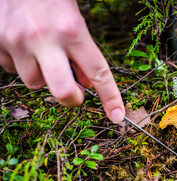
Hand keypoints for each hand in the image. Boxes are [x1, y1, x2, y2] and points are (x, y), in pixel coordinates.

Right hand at [0, 0, 123, 122]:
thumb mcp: (75, 21)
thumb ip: (82, 53)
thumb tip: (85, 84)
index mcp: (72, 30)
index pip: (98, 72)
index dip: (110, 97)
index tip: (117, 115)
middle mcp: (45, 38)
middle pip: (62, 92)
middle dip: (71, 99)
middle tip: (74, 93)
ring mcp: (17, 42)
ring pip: (35, 84)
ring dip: (43, 76)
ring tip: (43, 53)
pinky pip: (12, 71)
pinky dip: (22, 65)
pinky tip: (23, 45)